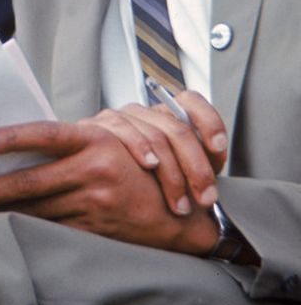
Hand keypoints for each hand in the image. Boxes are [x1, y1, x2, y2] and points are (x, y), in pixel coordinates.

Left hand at [0, 120, 218, 254]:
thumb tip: (31, 143)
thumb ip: (77, 142)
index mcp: (97, 141)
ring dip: (3, 214)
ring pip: (37, 210)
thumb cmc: (146, 167)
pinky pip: (54, 231)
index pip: (46, 136)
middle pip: (31, 183)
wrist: (187, 211)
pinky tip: (7, 232)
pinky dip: (29, 231)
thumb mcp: (117, 140)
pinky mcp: (96, 231)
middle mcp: (94, 171)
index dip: (13, 139)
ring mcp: (95, 204)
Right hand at [85, 91, 227, 216]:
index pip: (190, 103)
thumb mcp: (167, 179)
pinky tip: (149, 165)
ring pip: (156, 134)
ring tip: (180, 201)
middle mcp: (144, 114)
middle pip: (178, 127)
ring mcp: (120, 117)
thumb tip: (213, 186)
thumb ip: (190, 171)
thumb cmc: (130, 185)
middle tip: (206, 197)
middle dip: (197, 166)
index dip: (209, 122)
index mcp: (163, 118)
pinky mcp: (97, 125)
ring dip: (172, 172)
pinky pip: (122, 129)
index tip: (218, 150)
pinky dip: (140, 146)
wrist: (86, 186)